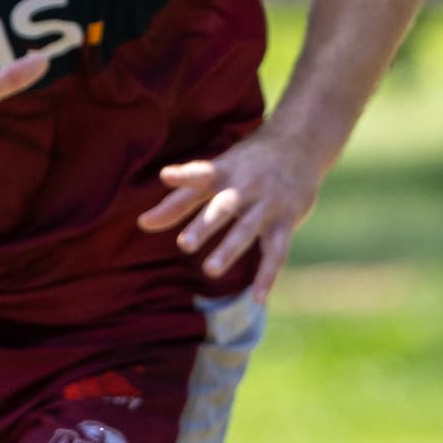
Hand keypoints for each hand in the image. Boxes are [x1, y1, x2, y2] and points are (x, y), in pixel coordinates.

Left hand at [140, 123, 327, 299]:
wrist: (300, 144)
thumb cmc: (247, 164)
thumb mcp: (215, 175)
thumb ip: (179, 201)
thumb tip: (142, 224)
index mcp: (224, 172)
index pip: (202, 173)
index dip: (185, 175)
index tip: (167, 176)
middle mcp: (246, 187)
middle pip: (224, 207)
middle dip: (206, 224)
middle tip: (185, 244)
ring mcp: (268, 205)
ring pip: (249, 229)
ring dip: (230, 249)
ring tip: (210, 270)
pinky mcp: (287, 221)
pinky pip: (277, 252)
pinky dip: (267, 275)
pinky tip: (256, 298)